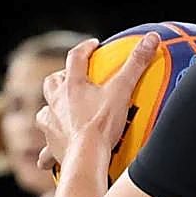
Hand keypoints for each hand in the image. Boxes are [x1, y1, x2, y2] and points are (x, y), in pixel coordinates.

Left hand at [36, 33, 160, 170]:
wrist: (87, 156)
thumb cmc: (102, 124)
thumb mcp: (122, 90)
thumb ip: (136, 64)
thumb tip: (152, 38)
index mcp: (72, 86)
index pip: (76, 57)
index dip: (85, 48)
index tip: (93, 45)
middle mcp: (57, 102)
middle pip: (52, 83)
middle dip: (60, 78)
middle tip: (71, 79)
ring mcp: (52, 124)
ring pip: (44, 112)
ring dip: (51, 110)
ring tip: (60, 114)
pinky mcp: (52, 145)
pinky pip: (46, 149)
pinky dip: (48, 151)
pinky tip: (48, 158)